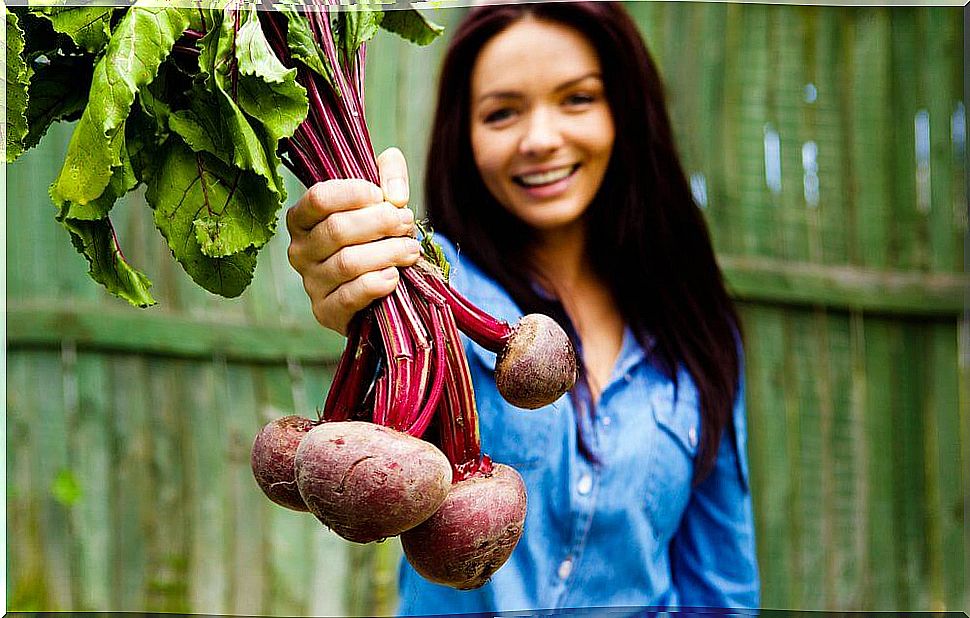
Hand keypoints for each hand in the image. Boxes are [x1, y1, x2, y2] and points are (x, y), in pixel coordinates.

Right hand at [286, 147, 417, 334]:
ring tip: (411, 250)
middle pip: (338, 229)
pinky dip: (376, 284)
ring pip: (348, 263)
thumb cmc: (375, 236)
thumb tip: (395, 194)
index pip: (319, 198)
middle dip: (381, 223)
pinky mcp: (326, 312)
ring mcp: (311, 283)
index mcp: (303, 218)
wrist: (379, 287)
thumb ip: (389, 173)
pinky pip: (350, 296)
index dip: (355, 193)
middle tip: (407, 222)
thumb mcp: (380, 197)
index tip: (384, 196)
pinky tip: (394, 276)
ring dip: (387, 253)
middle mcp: (299, 250)